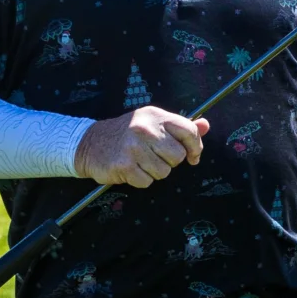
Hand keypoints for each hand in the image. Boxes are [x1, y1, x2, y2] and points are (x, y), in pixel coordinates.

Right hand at [74, 106, 207, 186]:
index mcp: (155, 116)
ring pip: (164, 172)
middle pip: (178, 156)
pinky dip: (141, 179)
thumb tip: (205, 125)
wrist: (90, 142)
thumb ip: (181, 126)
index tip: (193, 156)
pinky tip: (131, 169)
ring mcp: (133, 147)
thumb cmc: (127, 134)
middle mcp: (144, 129)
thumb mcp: (153, 123)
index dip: (195, 148)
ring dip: (155, 172)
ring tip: (141, 162)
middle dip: (170, 162)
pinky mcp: (123, 165)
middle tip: (155, 156)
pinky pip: (147, 181)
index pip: (189, 131)